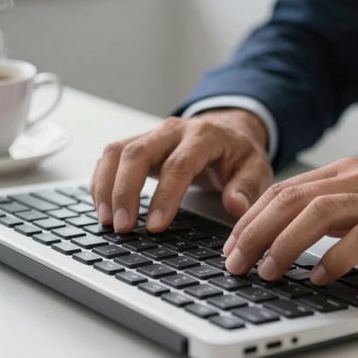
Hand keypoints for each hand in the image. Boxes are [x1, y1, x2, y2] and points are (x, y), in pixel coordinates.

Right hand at [91, 109, 272, 232]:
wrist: (228, 131)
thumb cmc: (239, 154)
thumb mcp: (255, 168)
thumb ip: (247, 187)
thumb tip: (235, 207)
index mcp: (203, 136)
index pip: (178, 164)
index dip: (164, 196)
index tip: (155, 226)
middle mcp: (172, 130)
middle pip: (138, 153)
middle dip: (125, 192)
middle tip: (123, 227)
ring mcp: (151, 135)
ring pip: (117, 152)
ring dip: (107, 187)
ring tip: (108, 221)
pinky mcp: (137, 143)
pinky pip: (110, 157)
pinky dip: (102, 181)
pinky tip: (102, 207)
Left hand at [223, 157, 357, 284]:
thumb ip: (328, 213)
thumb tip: (281, 238)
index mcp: (343, 173)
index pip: (283, 191)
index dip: (250, 218)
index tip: (230, 246)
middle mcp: (357, 180)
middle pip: (292, 199)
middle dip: (255, 232)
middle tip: (234, 263)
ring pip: (320, 213)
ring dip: (286, 244)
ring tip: (268, 271)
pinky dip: (337, 258)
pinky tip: (320, 277)